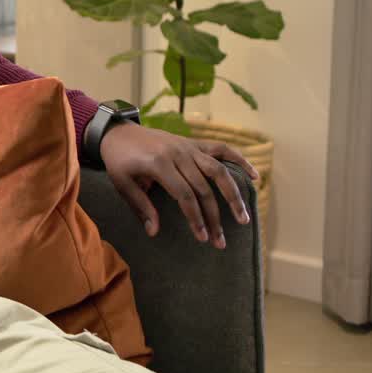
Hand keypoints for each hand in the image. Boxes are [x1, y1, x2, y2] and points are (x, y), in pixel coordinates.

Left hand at [100, 121, 258, 248]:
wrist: (117, 132)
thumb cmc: (118, 160)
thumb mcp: (122, 184)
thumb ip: (140, 207)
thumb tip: (154, 233)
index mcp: (158, 164)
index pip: (185, 196)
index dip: (196, 218)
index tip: (203, 237)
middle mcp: (177, 154)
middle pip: (204, 188)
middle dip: (214, 216)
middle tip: (221, 240)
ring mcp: (188, 146)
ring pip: (218, 170)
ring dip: (233, 194)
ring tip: (244, 217)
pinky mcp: (193, 143)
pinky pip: (221, 149)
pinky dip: (239, 160)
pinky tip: (254, 176)